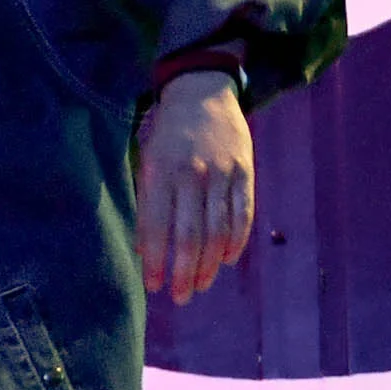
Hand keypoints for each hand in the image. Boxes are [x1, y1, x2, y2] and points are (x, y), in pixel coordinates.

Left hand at [134, 71, 254, 304]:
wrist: (201, 92)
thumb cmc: (166, 133)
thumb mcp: (146, 161)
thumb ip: (147, 203)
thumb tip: (146, 250)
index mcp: (161, 173)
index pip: (157, 228)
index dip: (156, 261)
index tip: (153, 286)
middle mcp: (192, 175)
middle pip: (189, 236)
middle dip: (183, 273)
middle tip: (180, 298)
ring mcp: (222, 174)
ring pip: (217, 231)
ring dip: (208, 265)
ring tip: (199, 286)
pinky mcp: (245, 172)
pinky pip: (242, 215)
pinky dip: (235, 242)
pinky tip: (225, 260)